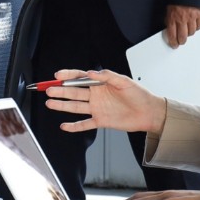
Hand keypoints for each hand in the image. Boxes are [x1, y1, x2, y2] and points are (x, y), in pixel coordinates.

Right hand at [44, 69, 166, 136]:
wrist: (149, 112)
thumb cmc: (139, 94)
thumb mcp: (124, 81)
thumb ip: (107, 76)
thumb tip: (91, 73)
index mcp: (100, 84)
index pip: (80, 78)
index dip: (68, 76)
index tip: (57, 75)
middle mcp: (96, 95)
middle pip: (73, 92)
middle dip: (60, 91)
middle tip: (49, 90)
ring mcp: (97, 108)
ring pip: (75, 106)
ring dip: (62, 105)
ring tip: (49, 103)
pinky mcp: (101, 121)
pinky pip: (84, 124)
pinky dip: (74, 126)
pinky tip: (64, 126)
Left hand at [164, 5, 199, 48]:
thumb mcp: (168, 7)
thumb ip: (169, 18)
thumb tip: (169, 28)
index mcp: (172, 17)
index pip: (172, 35)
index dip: (173, 42)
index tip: (173, 45)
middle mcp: (182, 19)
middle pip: (183, 36)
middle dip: (181, 41)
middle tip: (181, 41)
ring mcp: (192, 17)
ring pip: (192, 32)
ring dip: (189, 33)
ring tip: (187, 31)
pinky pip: (199, 26)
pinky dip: (197, 27)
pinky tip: (194, 25)